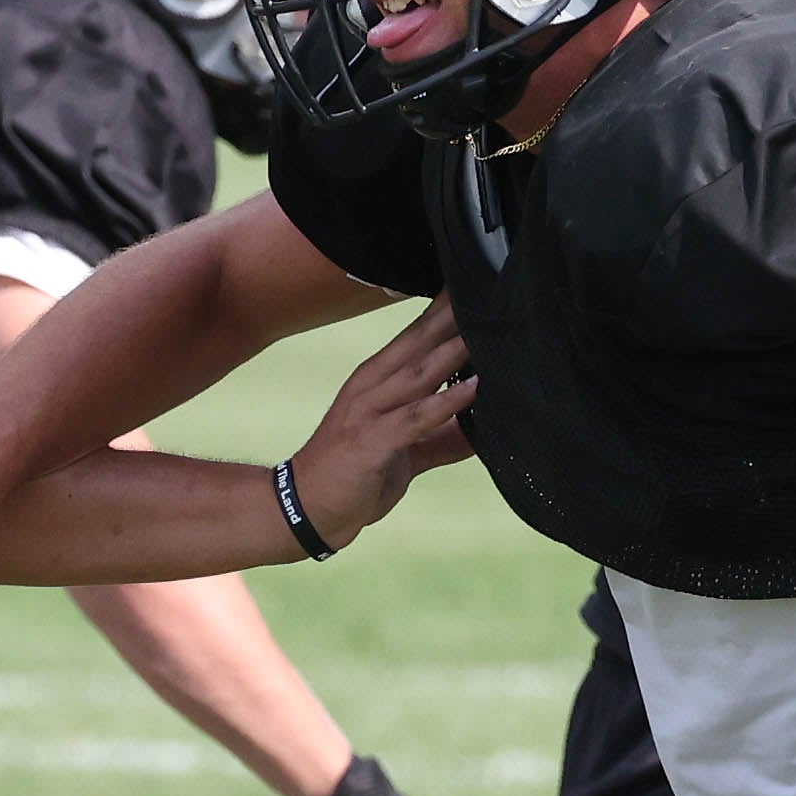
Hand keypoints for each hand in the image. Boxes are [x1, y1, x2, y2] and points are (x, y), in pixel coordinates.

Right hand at [288, 295, 477, 547]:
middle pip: (418, 342)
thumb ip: (443, 436)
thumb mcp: (406, 451)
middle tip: (488, 288)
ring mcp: (370, 411)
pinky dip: (447, 402)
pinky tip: (474, 388)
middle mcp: (372, 387)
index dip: (446, 311)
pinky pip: (416, 416)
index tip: (479, 285)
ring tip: (486, 329)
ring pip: (419, 372)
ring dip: (454, 350)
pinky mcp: (372, 441)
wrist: (307, 510)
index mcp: (377, 381)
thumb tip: (486, 429)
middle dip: (452, 315)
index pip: (416, 336)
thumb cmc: (354, 475)